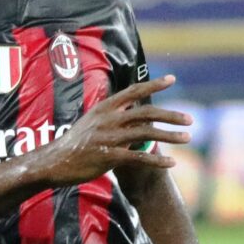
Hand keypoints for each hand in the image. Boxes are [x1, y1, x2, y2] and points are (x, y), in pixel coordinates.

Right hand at [39, 74, 191, 187]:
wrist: (53, 162)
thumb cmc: (73, 145)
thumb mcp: (91, 123)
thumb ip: (113, 119)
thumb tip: (133, 118)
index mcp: (104, 108)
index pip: (134, 91)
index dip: (154, 85)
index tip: (172, 80)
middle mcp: (108, 119)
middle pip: (147, 112)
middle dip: (171, 115)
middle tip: (190, 119)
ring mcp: (109, 137)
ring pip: (147, 133)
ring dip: (170, 136)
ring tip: (188, 138)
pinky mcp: (108, 156)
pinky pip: (139, 157)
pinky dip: (157, 160)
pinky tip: (171, 163)